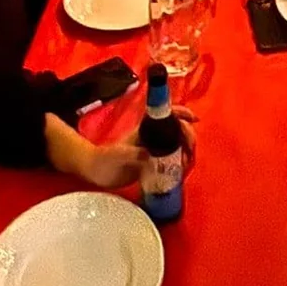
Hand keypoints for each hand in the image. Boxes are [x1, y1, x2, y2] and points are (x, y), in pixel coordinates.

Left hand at [81, 108, 197, 189]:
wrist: (93, 172)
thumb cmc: (103, 160)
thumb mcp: (117, 156)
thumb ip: (132, 154)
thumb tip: (150, 155)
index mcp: (144, 129)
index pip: (165, 114)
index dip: (181, 113)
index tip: (193, 119)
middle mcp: (151, 137)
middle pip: (176, 128)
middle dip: (188, 135)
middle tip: (190, 150)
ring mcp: (152, 149)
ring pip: (176, 143)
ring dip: (187, 150)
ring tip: (188, 162)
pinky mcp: (152, 164)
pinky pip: (171, 159)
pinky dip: (181, 162)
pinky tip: (182, 170)